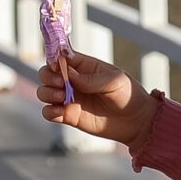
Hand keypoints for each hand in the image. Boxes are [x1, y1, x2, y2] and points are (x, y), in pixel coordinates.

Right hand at [38, 48, 155, 144]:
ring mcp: (70, 99)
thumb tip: (69, 75)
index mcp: (83, 67)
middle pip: (47, 73)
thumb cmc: (128, 95)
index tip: (57, 65)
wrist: (136, 121)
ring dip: (47, 93)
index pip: (61, 57)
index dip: (54, 59)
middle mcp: (73, 81)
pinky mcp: (69, 116)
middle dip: (48, 77)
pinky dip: (49, 111)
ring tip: (62, 97)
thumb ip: (91, 79)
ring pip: (44, 92)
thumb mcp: (114, 81)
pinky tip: (61, 112)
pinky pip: (49, 112)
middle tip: (61, 83)